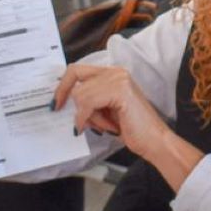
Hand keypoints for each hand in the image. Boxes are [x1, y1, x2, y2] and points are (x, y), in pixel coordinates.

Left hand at [52, 62, 205, 187]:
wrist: (154, 141)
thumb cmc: (131, 128)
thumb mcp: (104, 111)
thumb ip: (89, 101)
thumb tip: (64, 101)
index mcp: (112, 74)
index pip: (78, 69)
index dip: (63, 84)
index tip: (56, 101)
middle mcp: (115, 72)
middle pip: (75, 75)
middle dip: (67, 96)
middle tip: (60, 111)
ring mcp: (118, 79)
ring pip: (81, 94)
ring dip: (86, 115)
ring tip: (104, 126)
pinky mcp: (120, 90)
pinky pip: (88, 103)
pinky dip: (87, 118)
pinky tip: (100, 129)